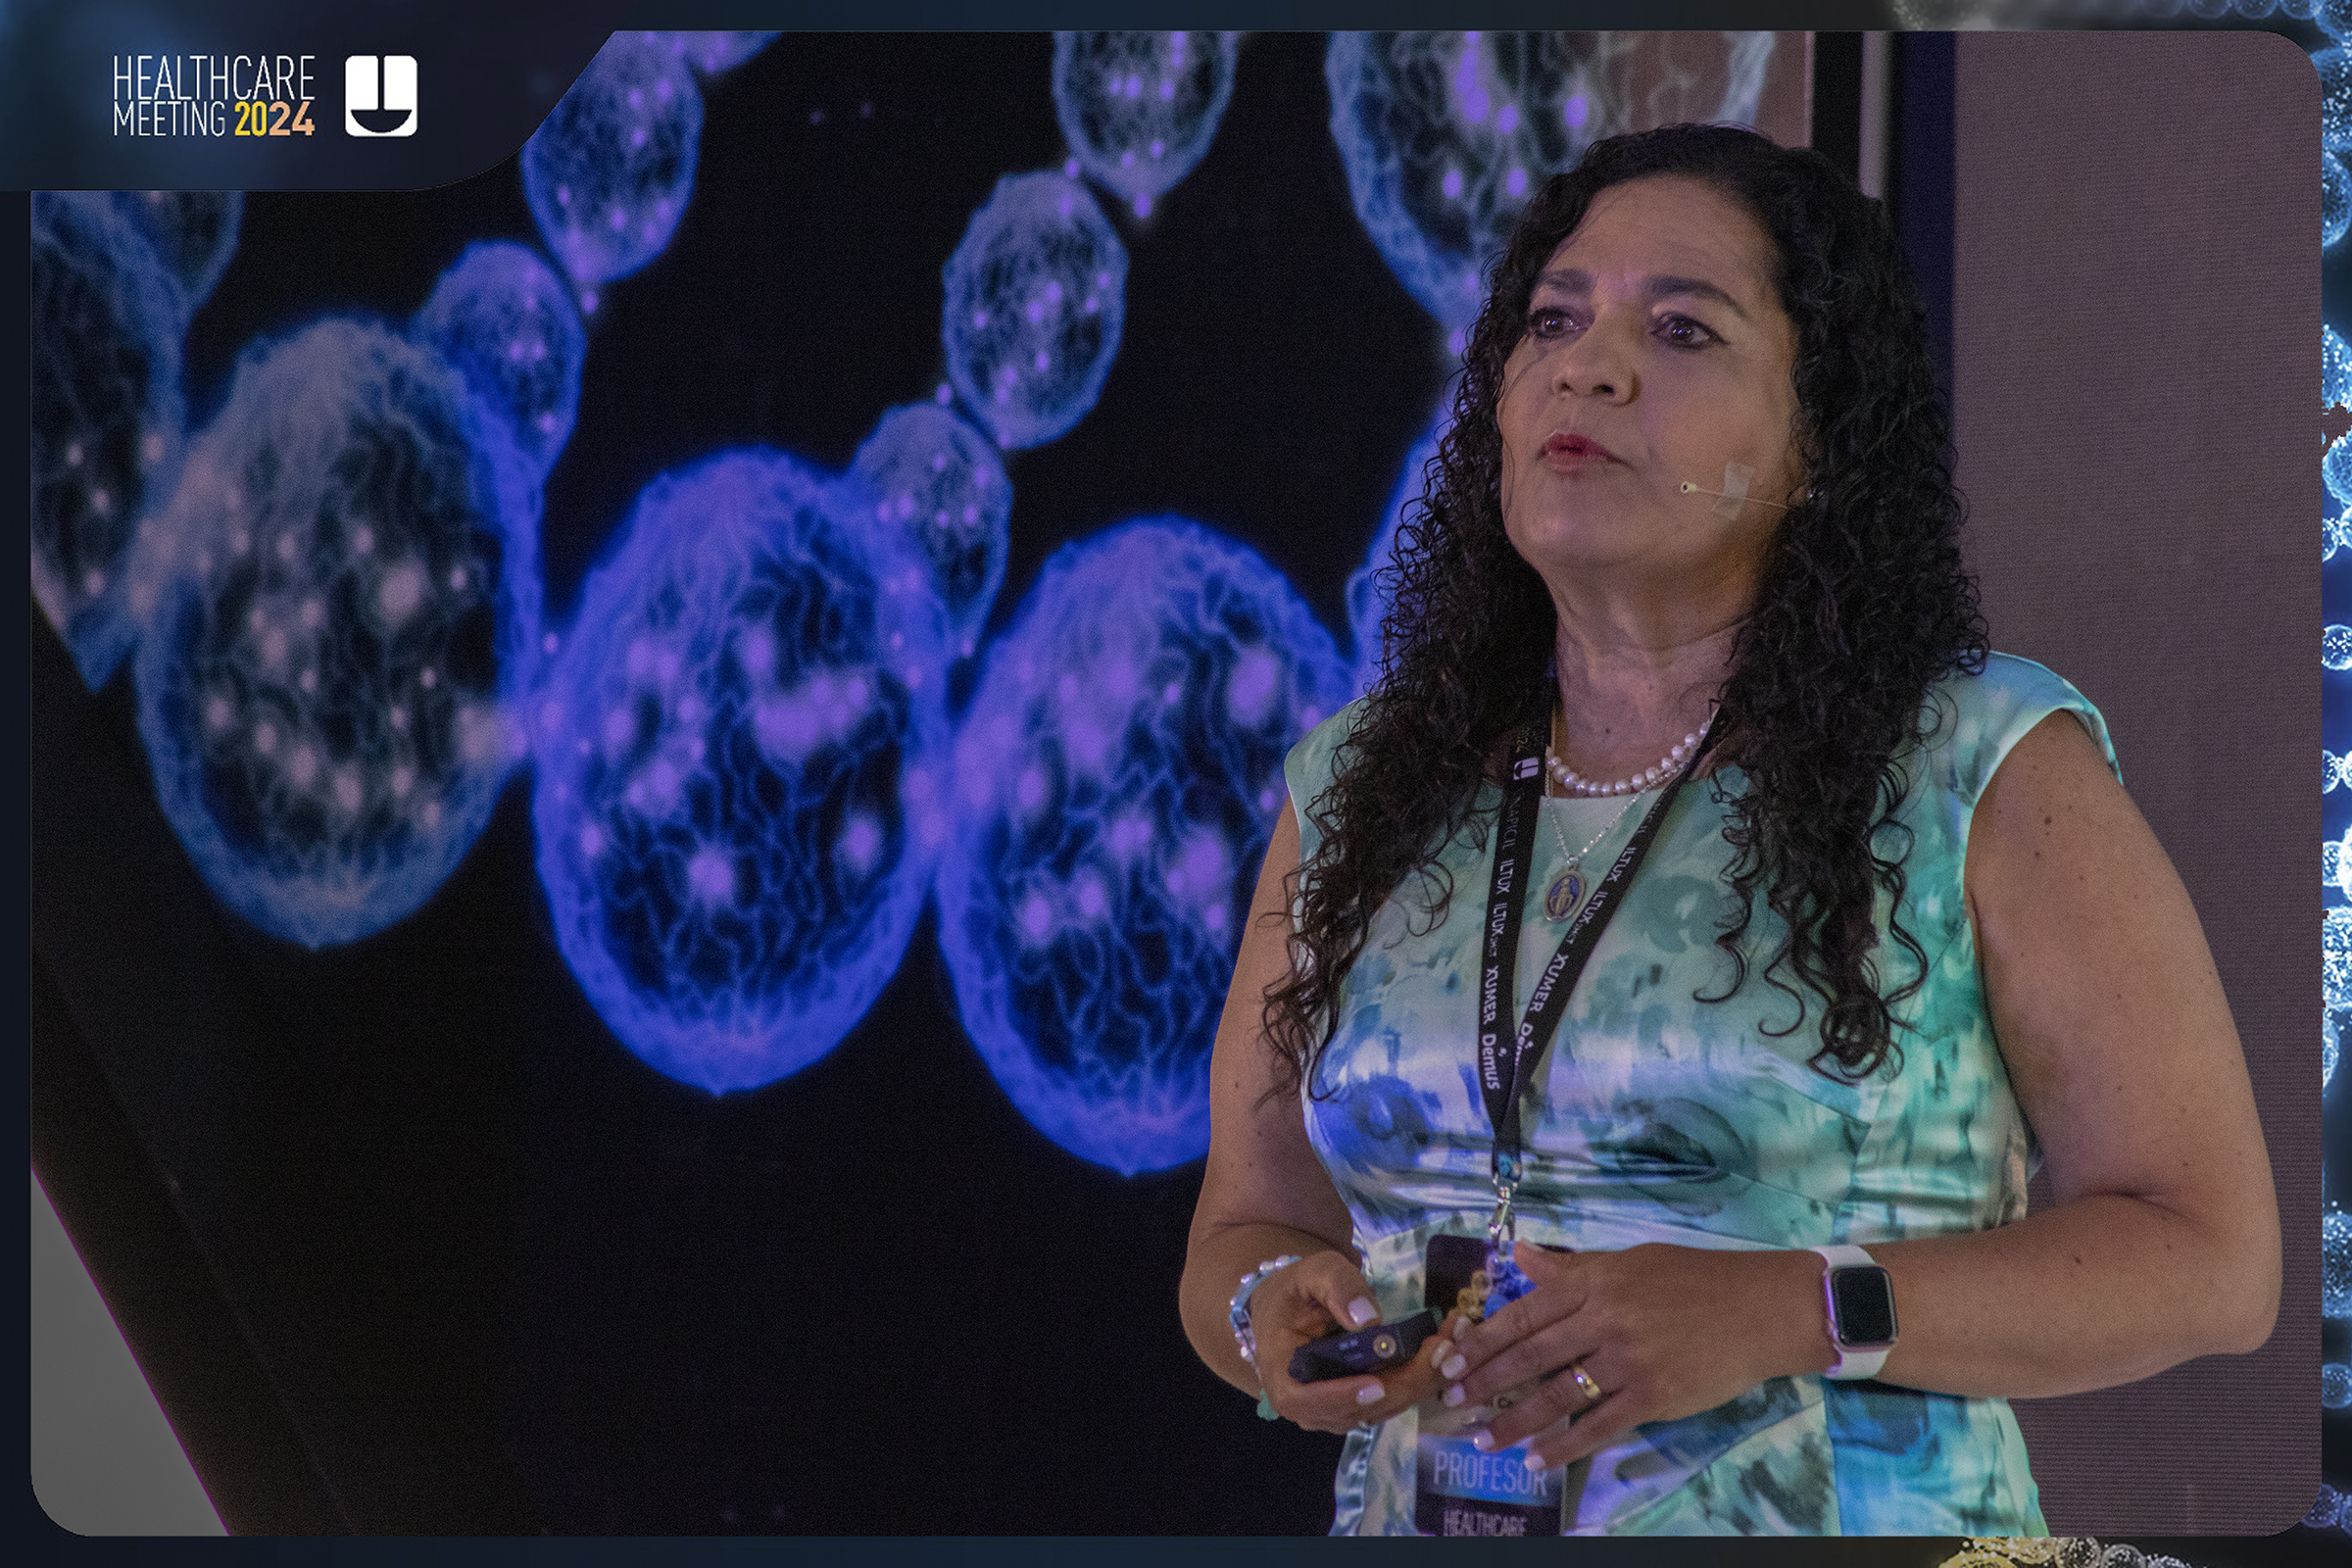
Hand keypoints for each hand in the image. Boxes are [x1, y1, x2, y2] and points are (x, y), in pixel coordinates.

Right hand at [1250, 1251, 1469, 1433]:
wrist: (1294, 1307)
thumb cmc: (1297, 1291)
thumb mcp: (1312, 1274)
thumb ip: (1337, 1288)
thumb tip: (1367, 1317)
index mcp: (1284, 1380)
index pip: (1305, 1401)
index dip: (1341, 1397)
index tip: (1375, 1385)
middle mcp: (1312, 1407)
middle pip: (1360, 1408)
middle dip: (1406, 1380)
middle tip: (1443, 1347)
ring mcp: (1341, 1410)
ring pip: (1386, 1406)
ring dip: (1423, 1379)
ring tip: (1452, 1341)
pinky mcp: (1365, 1404)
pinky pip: (1395, 1397)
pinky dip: (1422, 1376)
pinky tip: (1445, 1347)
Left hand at [1433, 1243, 1826, 1467]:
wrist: (1762, 1308)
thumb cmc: (1695, 1278)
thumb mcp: (1630, 1260)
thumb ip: (1573, 1267)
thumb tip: (1521, 1254)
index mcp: (1596, 1282)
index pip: (1524, 1313)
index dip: (1483, 1339)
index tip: (1451, 1359)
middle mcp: (1606, 1320)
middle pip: (1531, 1355)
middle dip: (1485, 1381)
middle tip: (1451, 1401)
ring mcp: (1629, 1361)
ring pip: (1559, 1396)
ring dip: (1515, 1421)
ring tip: (1482, 1439)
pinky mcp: (1654, 1397)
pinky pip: (1598, 1427)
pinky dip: (1563, 1447)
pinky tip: (1536, 1459)